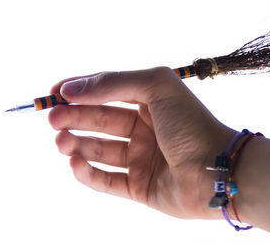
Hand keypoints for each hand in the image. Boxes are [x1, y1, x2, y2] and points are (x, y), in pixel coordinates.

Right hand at [49, 67, 234, 218]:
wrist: (216, 170)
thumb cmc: (190, 124)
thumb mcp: (155, 86)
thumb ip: (115, 82)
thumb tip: (73, 88)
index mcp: (149, 103)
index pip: (108, 93)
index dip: (81, 91)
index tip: (55, 92)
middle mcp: (144, 129)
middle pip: (99, 121)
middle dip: (73, 118)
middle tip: (53, 119)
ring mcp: (140, 159)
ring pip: (99, 150)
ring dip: (75, 144)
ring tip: (61, 141)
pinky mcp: (139, 186)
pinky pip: (106, 180)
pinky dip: (87, 172)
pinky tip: (75, 162)